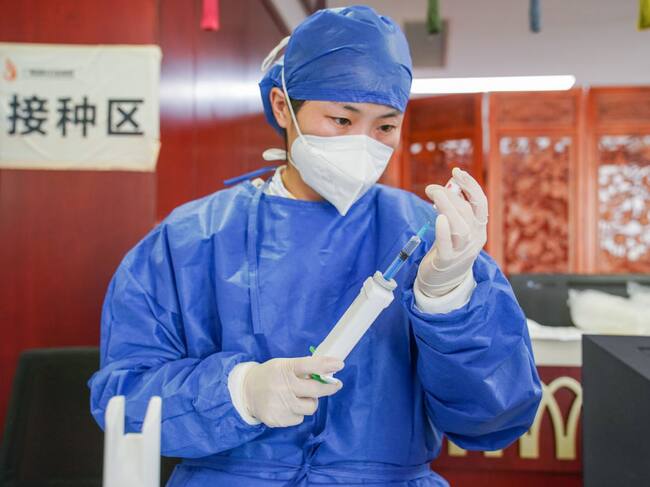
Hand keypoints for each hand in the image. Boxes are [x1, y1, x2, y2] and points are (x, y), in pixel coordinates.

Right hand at [242, 355, 343, 427]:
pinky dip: (297, 412)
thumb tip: (327, 371)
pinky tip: (287, 406)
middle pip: (315, 389)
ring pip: (311, 407)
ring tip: (299, 396)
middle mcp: (283, 386)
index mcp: (285, 369)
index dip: (325, 365)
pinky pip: (299, 418)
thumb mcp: (284, 365)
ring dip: (310, 401)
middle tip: (336, 385)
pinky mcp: (278, 419)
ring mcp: (280, 405)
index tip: (339, 364)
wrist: (246, 392)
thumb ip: (302, 369)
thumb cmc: (270, 375)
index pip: (308, 365)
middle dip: (329, 387)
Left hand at [416, 167, 487, 296]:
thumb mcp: (457, 227)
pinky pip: (446, 245)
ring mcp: (462, 251)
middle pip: (467, 213)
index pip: (481, 203)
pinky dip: (443, 231)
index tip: (457, 172)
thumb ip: (455, 209)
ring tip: (433, 194)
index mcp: (480, 227)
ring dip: (447, 207)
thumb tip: (449, 187)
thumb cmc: (448, 248)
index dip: (470, 186)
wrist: (444, 281)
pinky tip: (438, 219)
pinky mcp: (447, 261)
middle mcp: (475, 238)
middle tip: (431, 188)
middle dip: (450, 195)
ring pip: (460, 227)